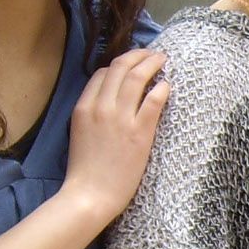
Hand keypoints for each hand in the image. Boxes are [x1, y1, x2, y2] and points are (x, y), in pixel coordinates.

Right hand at [62, 47, 170, 228]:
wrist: (90, 194)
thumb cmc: (86, 170)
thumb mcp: (80, 133)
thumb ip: (93, 113)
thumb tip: (111, 100)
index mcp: (83, 107)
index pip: (102, 74)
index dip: (120, 65)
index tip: (134, 65)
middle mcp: (100, 107)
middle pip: (120, 68)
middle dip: (139, 56)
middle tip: (153, 54)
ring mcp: (120, 119)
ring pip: (137, 78)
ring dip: (152, 64)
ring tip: (164, 60)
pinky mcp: (139, 133)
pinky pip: (153, 101)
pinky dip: (162, 89)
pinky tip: (168, 86)